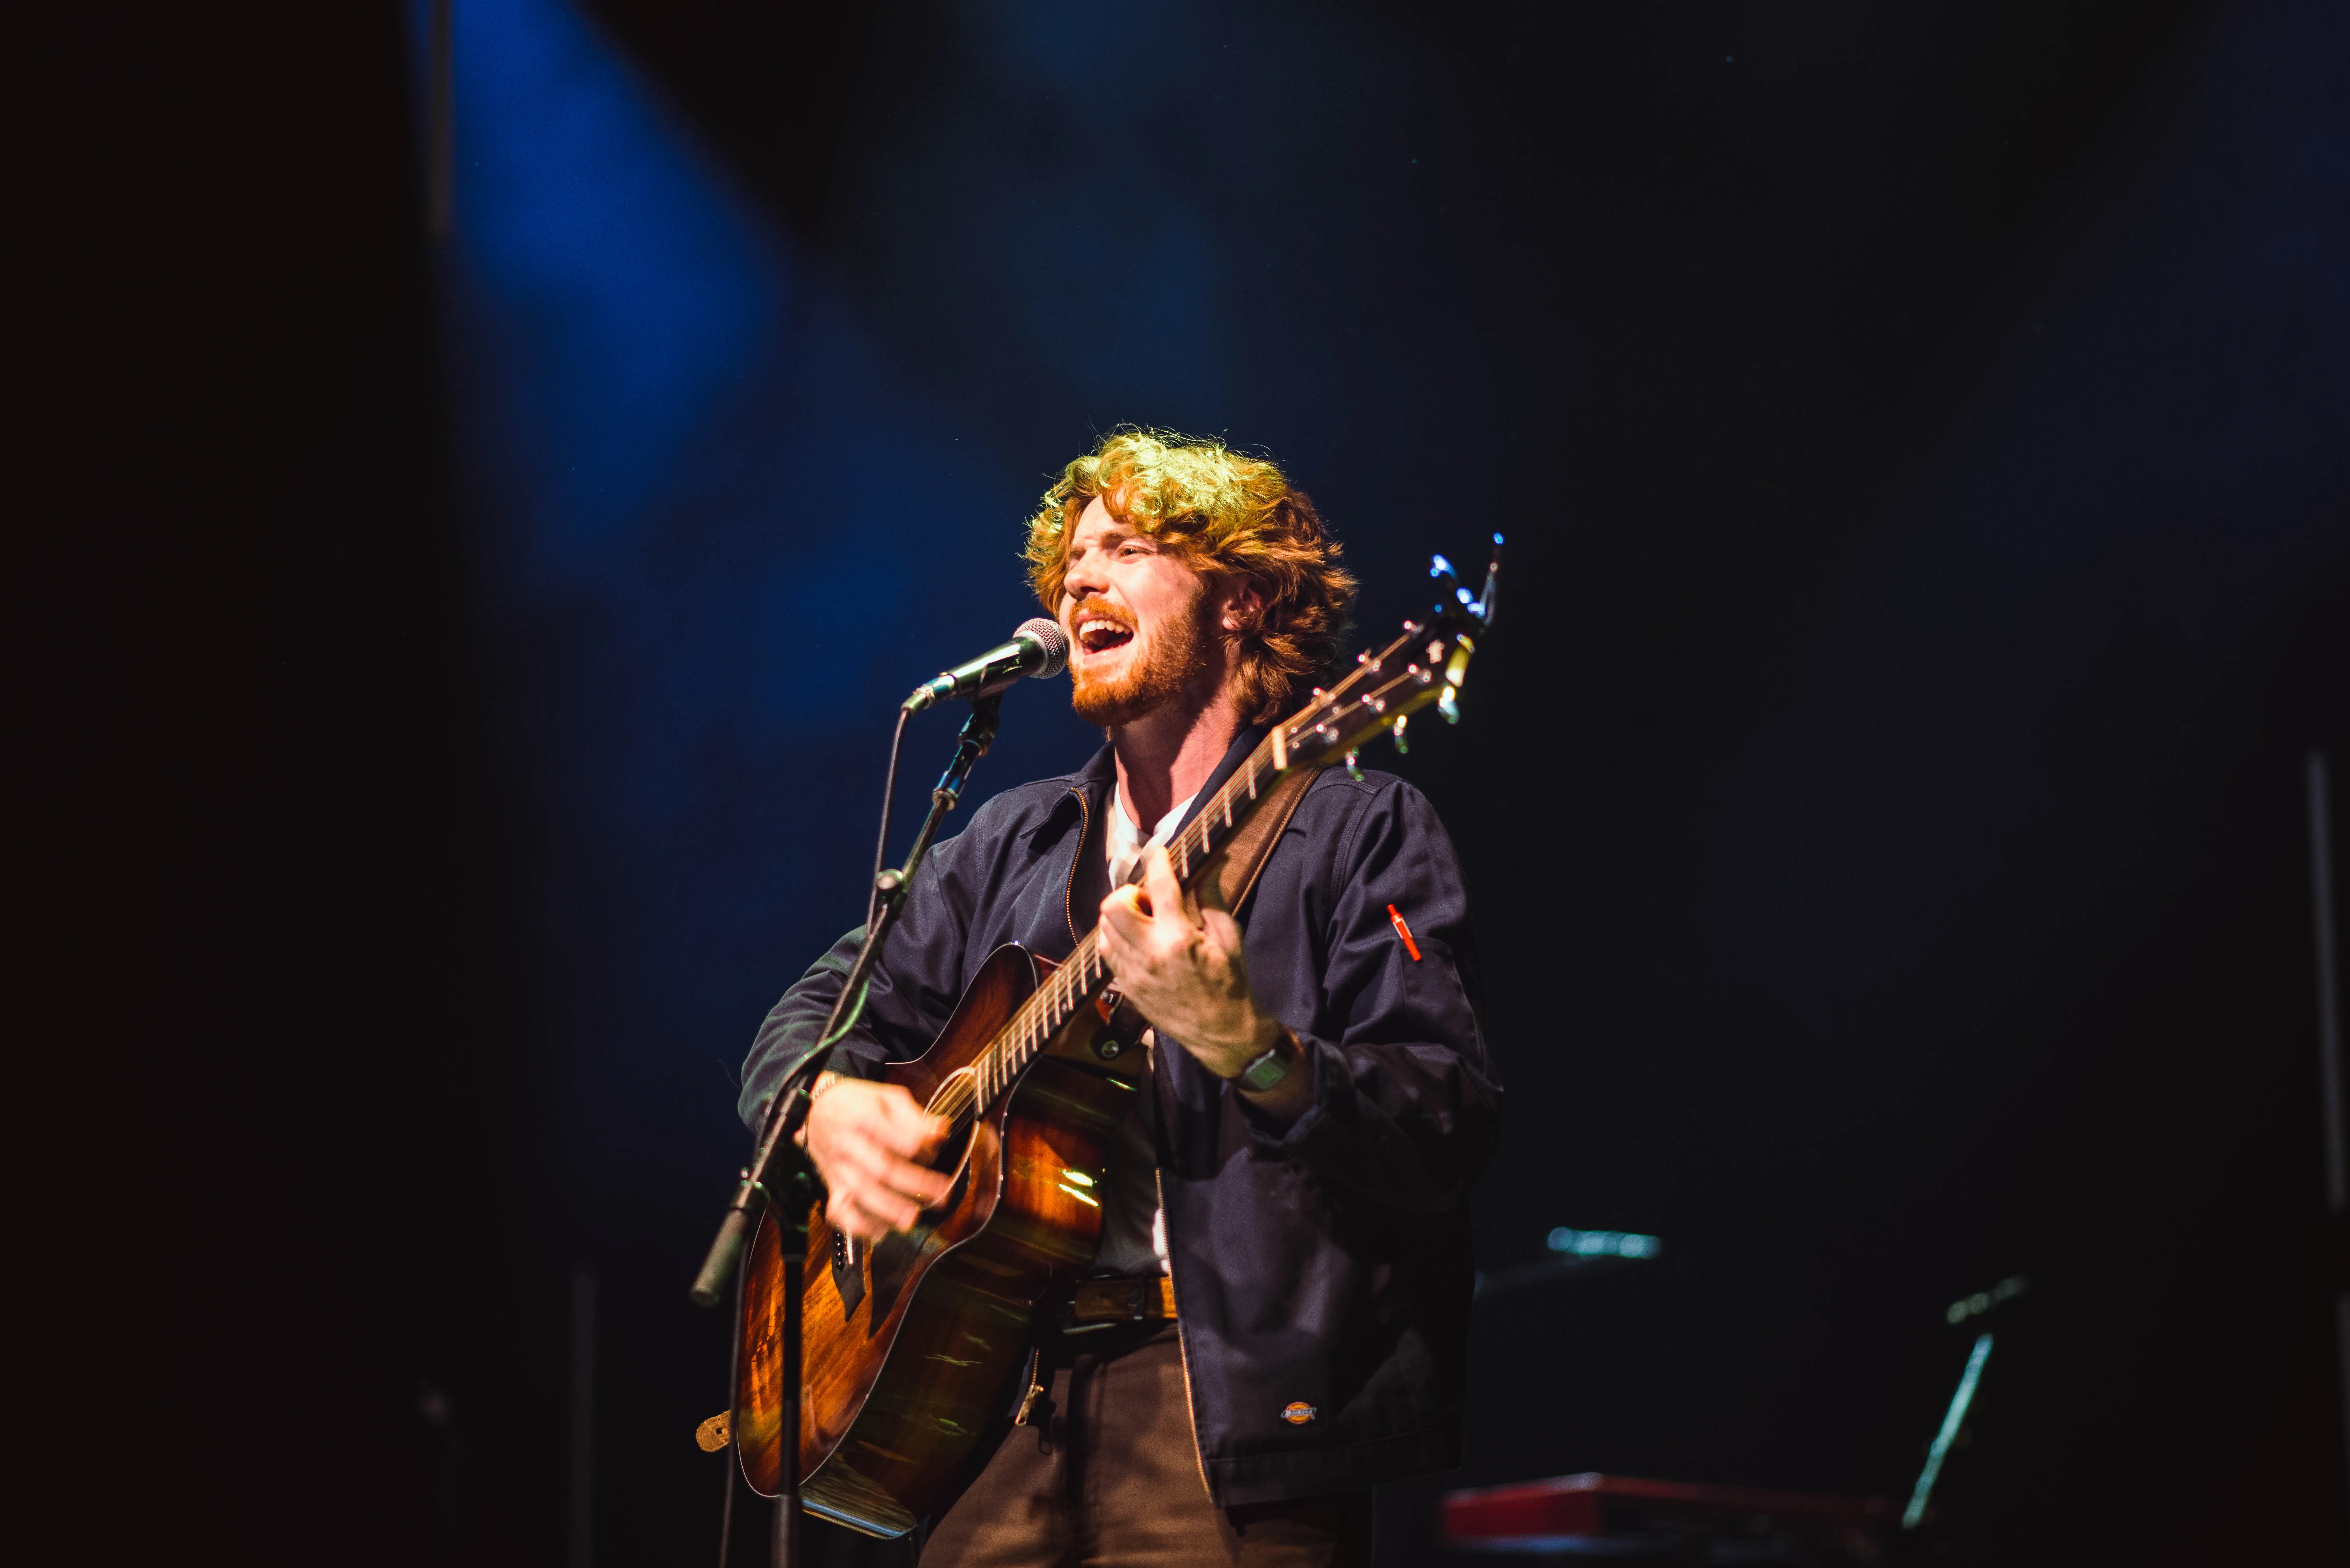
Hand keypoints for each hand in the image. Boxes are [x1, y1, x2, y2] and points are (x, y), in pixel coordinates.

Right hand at [799, 1078, 952, 1240]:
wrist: (816, 1112)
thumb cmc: (856, 1103)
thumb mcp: (887, 1097)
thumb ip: (915, 1116)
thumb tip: (940, 1131)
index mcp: (861, 1117)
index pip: (888, 1134)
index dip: (915, 1144)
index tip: (935, 1147)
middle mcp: (847, 1145)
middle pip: (881, 1168)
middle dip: (913, 1184)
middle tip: (940, 1194)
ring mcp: (839, 1169)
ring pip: (862, 1193)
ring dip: (889, 1209)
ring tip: (912, 1218)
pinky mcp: (833, 1187)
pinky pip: (840, 1212)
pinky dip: (859, 1225)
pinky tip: (880, 1230)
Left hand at [1097, 843, 1297, 1106]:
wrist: (1221, 1032)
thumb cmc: (1230, 983)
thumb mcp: (1229, 937)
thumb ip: (1212, 899)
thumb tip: (1209, 865)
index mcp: (1179, 938)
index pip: (1159, 886)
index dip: (1158, 861)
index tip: (1160, 853)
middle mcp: (1149, 954)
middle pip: (1114, 906)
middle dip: (1129, 892)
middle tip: (1149, 899)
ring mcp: (1133, 973)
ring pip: (1104, 927)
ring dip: (1120, 914)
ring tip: (1144, 919)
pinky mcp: (1126, 987)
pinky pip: (1106, 951)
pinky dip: (1115, 937)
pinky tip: (1136, 939)